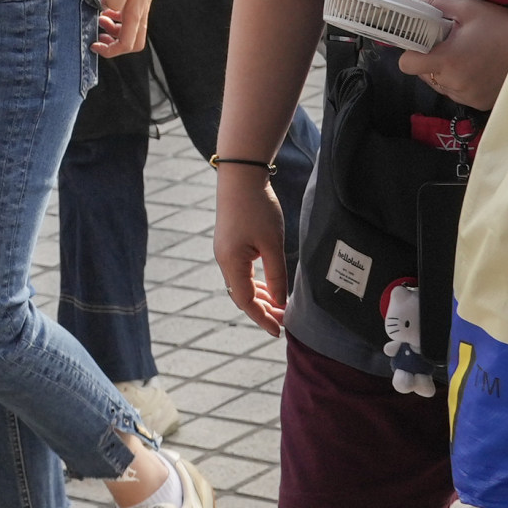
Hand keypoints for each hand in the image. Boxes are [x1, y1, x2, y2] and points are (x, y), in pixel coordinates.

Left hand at [95, 0, 159, 57]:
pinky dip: (116, 18)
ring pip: (130, 30)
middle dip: (114, 44)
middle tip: (98, 36)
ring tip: (100, 19)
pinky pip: (128, 17)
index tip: (95, 45)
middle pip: (132, 42)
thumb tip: (107, 9)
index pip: (126, 43)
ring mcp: (140, 5)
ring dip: (114, 31)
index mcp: (135, 12)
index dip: (110, 50)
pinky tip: (107, 7)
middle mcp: (140, 12)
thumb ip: (113, 0)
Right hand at [211, 163, 288, 333]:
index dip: (262, 318)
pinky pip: (241, 272)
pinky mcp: (229, 243)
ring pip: (241, 284)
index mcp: (232, 263)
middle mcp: (224, 260)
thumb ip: (277, 275)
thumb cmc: (257, 208)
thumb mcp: (272, 244)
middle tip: (284, 321)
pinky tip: (269, 286)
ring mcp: (225, 251)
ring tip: (279, 307)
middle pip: (242, 296)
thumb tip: (280, 301)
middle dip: (263, 310)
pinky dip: (255, 283)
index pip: (246, 302)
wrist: (241, 176)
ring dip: (260, 297)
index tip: (279, 331)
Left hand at [393, 0, 507, 113]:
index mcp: (447, 61)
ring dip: (445, 72)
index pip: (407, 64)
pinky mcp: (480, 105)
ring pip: (440, 86)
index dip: (410, 51)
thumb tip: (409, 0)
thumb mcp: (468, 9)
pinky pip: (458, 93)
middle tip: (447, 43)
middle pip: (423, 74)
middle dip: (430, 59)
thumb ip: (434, 5)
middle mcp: (454, 84)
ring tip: (465, 55)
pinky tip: (477, 68)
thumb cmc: (501, 26)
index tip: (420, 41)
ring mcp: (467, 98)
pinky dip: (461, 82)